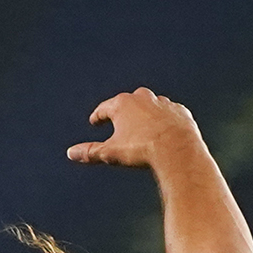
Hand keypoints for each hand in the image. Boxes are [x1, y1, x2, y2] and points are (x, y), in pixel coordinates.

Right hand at [68, 88, 198, 167]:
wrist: (178, 150)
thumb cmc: (143, 150)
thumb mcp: (112, 153)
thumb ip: (91, 152)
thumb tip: (71, 153)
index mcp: (122, 104)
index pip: (104, 108)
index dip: (98, 116)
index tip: (95, 121)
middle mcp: (143, 98)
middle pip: (128, 103)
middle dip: (122, 113)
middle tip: (119, 122)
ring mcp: (163, 103)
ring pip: (151, 106)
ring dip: (146, 114)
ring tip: (143, 127)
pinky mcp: (181, 112)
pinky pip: (171, 114)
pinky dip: (167, 120)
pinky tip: (166, 129)